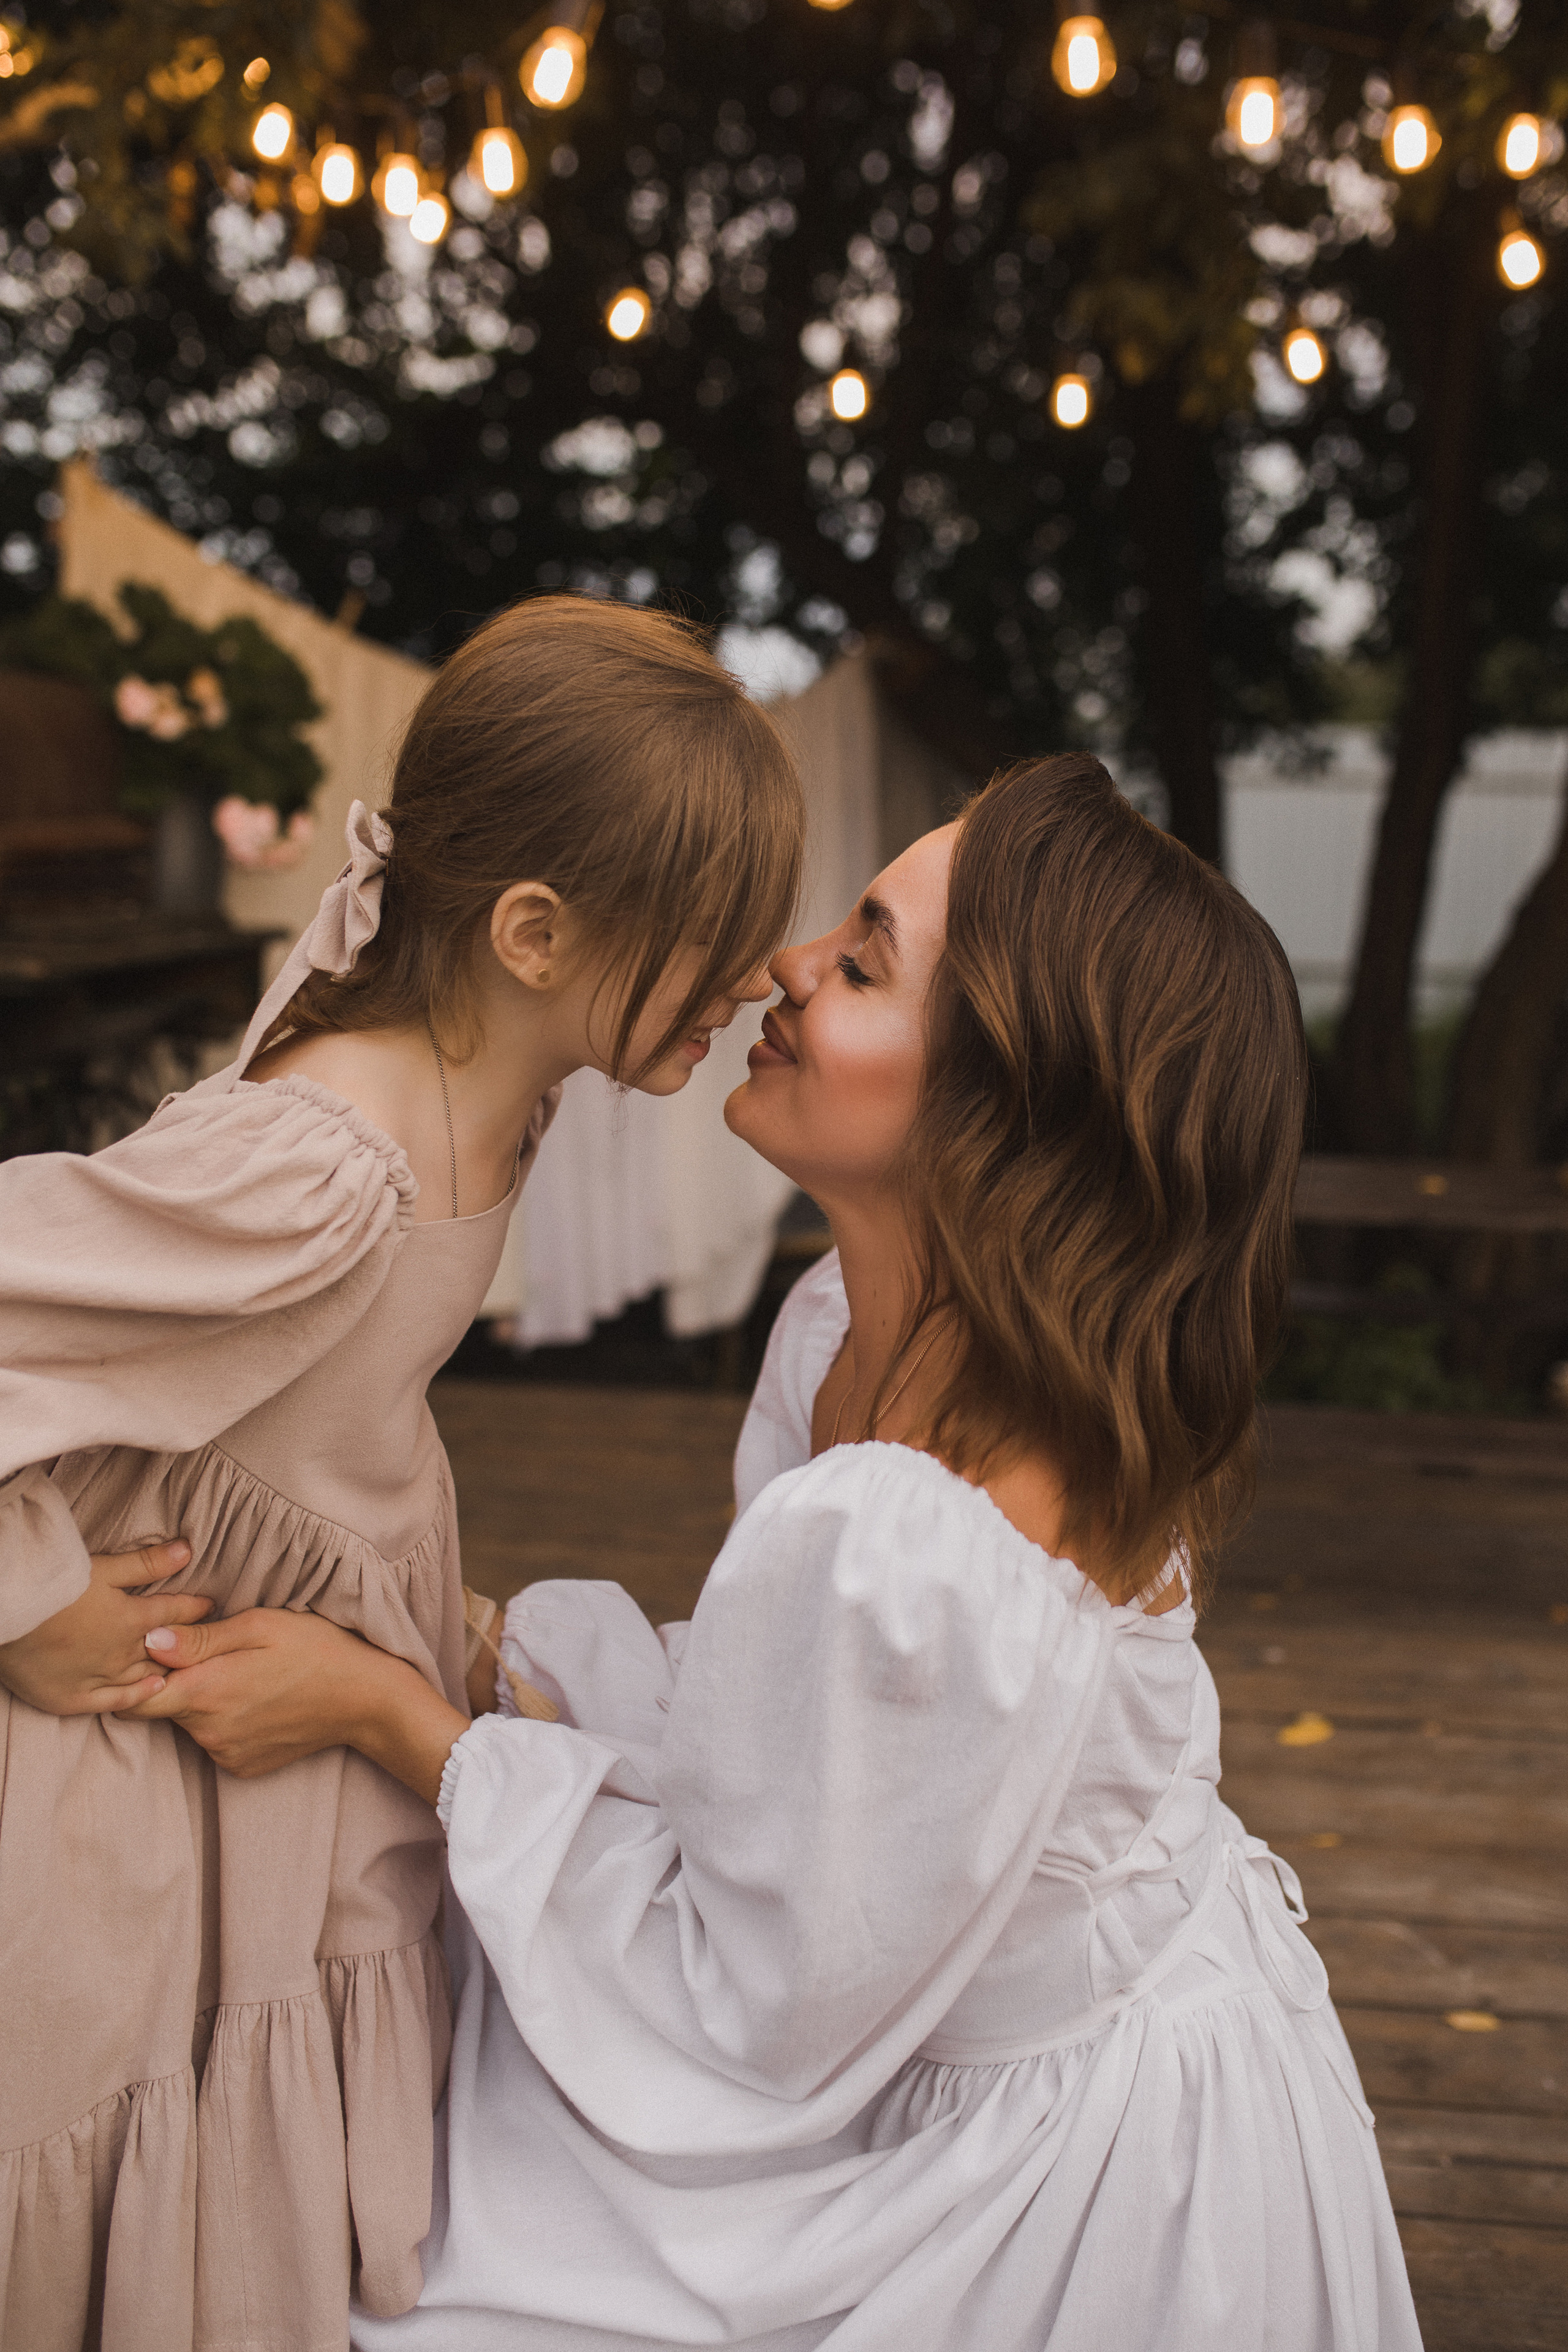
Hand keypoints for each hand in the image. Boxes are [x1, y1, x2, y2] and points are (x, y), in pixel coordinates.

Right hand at [0, 1540, 206, 1714]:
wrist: (7, 1613)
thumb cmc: (53, 1584)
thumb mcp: (104, 1567)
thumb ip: (148, 1563)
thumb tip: (188, 1551)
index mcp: (132, 1619)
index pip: (176, 1613)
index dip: (196, 1607)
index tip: (210, 1605)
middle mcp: (122, 1653)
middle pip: (167, 1649)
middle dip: (187, 1642)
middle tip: (205, 1637)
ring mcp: (98, 1678)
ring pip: (146, 1676)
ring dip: (166, 1668)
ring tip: (184, 1662)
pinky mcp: (72, 1698)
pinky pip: (114, 1701)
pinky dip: (137, 1696)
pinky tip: (154, 1690)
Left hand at [129, 1609, 470, 1804]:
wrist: (364, 1699)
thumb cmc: (316, 1649)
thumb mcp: (261, 1625)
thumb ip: (201, 1637)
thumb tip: (150, 1640)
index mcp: (206, 1691)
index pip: (135, 1696)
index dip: (135, 1673)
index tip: (152, 1653)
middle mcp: (207, 1730)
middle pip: (163, 1707)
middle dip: (175, 1680)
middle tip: (215, 1653)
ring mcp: (224, 1753)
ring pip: (190, 1723)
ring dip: (203, 1700)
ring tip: (244, 1675)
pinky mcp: (241, 1767)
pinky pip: (215, 1740)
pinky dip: (224, 1721)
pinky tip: (257, 1700)